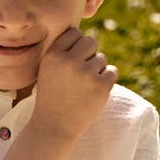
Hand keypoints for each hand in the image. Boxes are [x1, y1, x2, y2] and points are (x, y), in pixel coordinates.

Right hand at [29, 27, 116, 146]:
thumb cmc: (52, 96)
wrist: (53, 127)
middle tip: (80, 74)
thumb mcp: (47, 70)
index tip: (71, 61)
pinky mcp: (101, 86)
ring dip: (96, 70)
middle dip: (88, 55)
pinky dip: (106, 81)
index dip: (76, 46)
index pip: (75, 33)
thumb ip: (62, 51)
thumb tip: (84, 36)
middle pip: (91, 41)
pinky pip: (112, 71)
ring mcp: (86, 73)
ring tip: (83, 88)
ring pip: (101, 58)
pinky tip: (93, 92)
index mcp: (53, 55)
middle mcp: (68, 61)